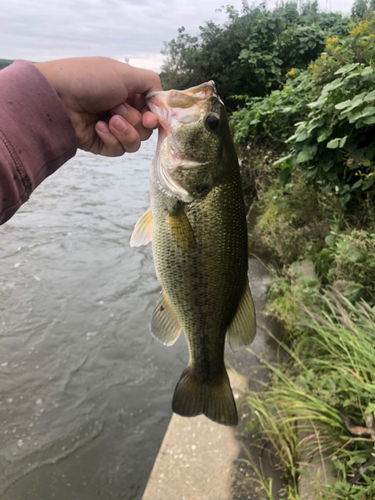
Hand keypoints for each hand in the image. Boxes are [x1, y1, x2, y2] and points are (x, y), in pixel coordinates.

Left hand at [35, 57, 160, 155]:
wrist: (56, 97)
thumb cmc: (89, 79)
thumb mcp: (126, 74)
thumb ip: (151, 84)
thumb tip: (163, 101)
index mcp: (129, 92)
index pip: (153, 111)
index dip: (154, 117)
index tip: (150, 117)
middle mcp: (122, 110)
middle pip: (146, 129)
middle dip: (134, 120)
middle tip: (116, 108)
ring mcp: (112, 128)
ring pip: (135, 142)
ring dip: (124, 131)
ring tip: (108, 119)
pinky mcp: (101, 144)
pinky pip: (119, 150)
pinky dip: (111, 139)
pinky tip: (97, 127)